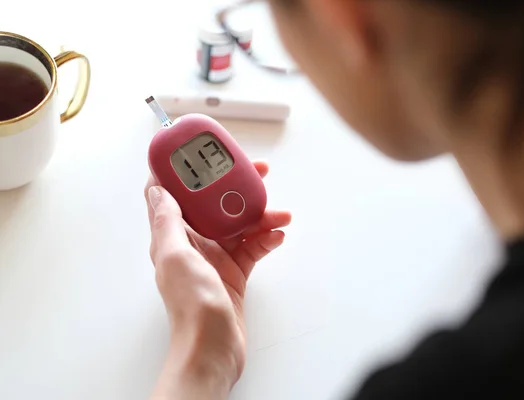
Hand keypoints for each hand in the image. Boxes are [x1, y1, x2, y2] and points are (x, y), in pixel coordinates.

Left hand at [145, 161, 290, 399]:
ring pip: (240, 223)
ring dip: (261, 215)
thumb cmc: (191, 306)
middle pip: (215, 203)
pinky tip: (277, 237)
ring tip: (280, 214)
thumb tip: (156, 190)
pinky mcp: (235, 271)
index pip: (173, 195)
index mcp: (173, 236)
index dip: (184, 171)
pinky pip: (253, 247)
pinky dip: (266, 239)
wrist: (214, 348)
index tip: (199, 152)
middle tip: (258, 173)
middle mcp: (193, 243)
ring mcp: (216, 257)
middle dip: (235, 186)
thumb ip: (167, 222)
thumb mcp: (175, 257)